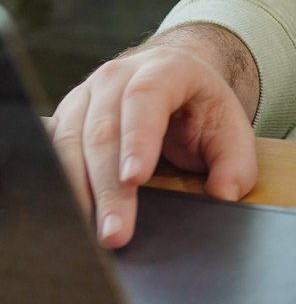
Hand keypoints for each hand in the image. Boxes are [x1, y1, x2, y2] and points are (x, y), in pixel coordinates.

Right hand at [45, 23, 260, 249]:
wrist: (172, 78)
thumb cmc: (200, 108)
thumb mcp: (231, 127)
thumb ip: (237, 161)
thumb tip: (226, 194)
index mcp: (165, 69)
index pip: (146, 98)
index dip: (138, 138)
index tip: (135, 178)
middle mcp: (117, 77)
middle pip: (104, 130)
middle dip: (107, 186)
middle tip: (115, 232)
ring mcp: (85, 96)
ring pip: (69, 142)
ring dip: (77, 192)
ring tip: (90, 234)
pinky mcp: (64, 118)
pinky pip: (50, 151)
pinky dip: (56, 184)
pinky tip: (65, 215)